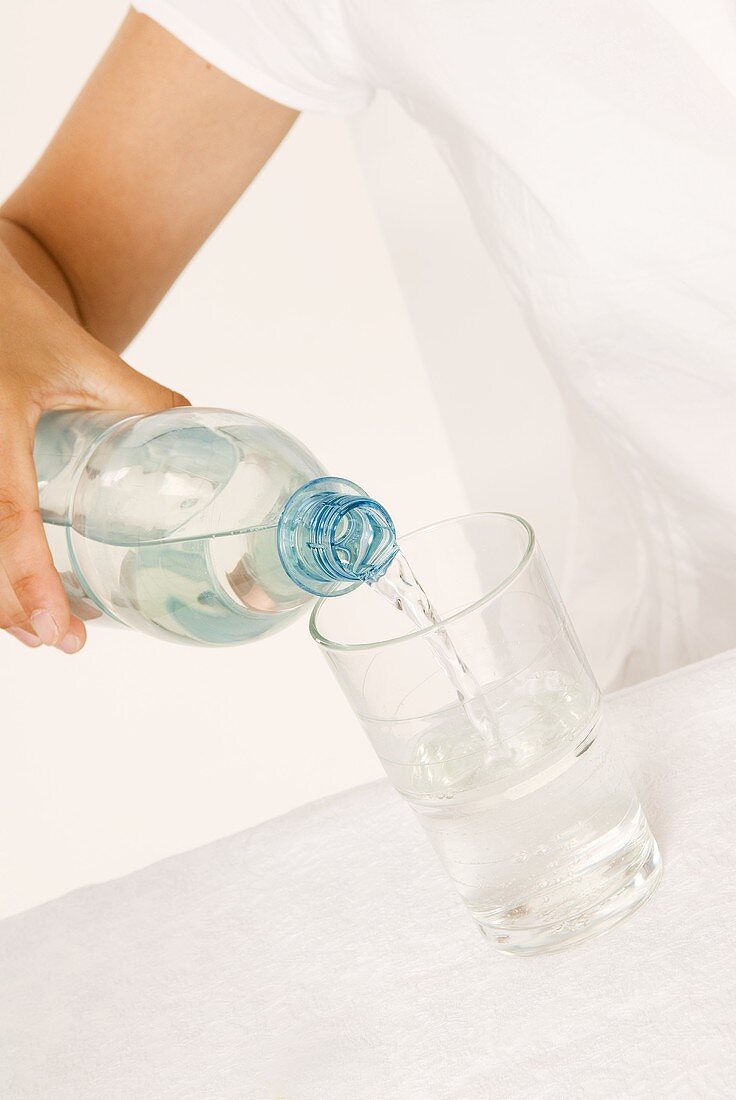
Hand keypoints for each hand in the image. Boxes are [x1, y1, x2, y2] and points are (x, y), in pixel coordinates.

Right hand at [0, 264, 187, 652]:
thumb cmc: (13, 312)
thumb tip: (201, 439)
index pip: (7, 519)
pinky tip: (11, 587)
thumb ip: (143, 400)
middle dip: (12, 608)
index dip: (29, 581)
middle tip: (59, 640)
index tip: (57, 631)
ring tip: (37, 626)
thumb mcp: (83, 358)